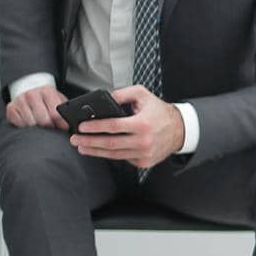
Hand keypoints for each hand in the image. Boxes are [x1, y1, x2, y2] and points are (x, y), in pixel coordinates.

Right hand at [6, 84, 68, 129]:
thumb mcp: (58, 100)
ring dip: (37, 127)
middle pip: (43, 120)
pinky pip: (20, 125)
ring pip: (31, 124)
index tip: (62, 127)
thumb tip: (69, 125)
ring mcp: (20, 100)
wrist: (31, 90)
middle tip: (50, 126)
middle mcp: (31, 94)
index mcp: (46, 91)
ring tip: (39, 123)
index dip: (60, 124)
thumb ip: (65, 111)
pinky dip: (25, 126)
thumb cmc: (46, 99)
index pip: (55, 114)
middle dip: (49, 126)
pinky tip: (29, 121)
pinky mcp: (11, 108)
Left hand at [69, 84, 183, 168]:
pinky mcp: (144, 162)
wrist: (180, 130)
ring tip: (82, 146)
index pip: (113, 126)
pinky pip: (122, 158)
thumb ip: (122, 94)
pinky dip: (109, 154)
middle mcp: (144, 141)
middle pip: (110, 143)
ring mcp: (144, 153)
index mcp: (143, 124)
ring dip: (95, 151)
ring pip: (114, 154)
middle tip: (75, 139)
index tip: (81, 127)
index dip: (95, 127)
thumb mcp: (143, 95)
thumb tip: (104, 98)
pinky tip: (99, 150)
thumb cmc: (159, 112)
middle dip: (89, 142)